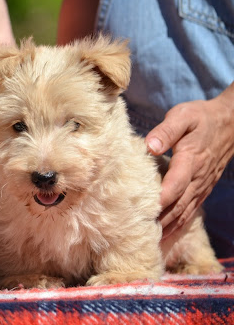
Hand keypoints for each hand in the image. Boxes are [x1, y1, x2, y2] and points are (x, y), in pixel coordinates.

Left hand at [146, 86, 233, 238]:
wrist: (229, 123)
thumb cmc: (200, 118)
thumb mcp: (183, 116)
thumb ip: (166, 131)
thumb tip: (151, 145)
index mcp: (191, 160)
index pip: (174, 186)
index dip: (159, 201)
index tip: (142, 213)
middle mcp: (197, 179)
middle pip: (177, 206)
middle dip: (158, 222)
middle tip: (135, 235)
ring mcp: (201, 187)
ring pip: (184, 213)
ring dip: (167, 229)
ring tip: (147, 244)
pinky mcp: (202, 190)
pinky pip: (190, 212)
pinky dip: (177, 226)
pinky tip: (164, 237)